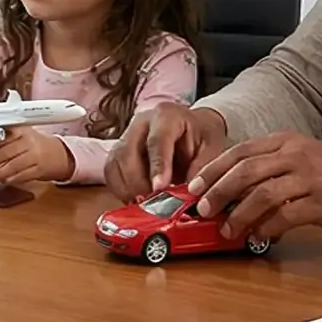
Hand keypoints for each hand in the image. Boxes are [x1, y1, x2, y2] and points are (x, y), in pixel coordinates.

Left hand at [0, 130, 74, 184]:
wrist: (59, 154)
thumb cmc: (35, 144)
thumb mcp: (22, 135)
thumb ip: (4, 139)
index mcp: (23, 130)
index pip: (3, 136)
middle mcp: (30, 142)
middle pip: (7, 151)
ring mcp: (36, 156)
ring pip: (14, 165)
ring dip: (0, 171)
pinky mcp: (40, 170)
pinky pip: (23, 175)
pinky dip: (12, 178)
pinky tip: (5, 179)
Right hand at [104, 103, 227, 200]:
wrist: (193, 130)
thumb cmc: (202, 139)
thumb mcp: (211, 151)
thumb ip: (200, 171)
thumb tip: (187, 197)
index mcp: (167, 116)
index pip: (156, 141)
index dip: (157, 166)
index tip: (159, 188)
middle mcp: (141, 123)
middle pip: (127, 153)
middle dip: (138, 183)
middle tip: (153, 203)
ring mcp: (126, 137)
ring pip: (114, 164)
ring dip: (127, 189)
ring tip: (145, 205)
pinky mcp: (118, 153)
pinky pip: (111, 174)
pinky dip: (121, 190)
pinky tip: (136, 200)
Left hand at [187, 130, 321, 244]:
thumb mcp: (299, 158)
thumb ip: (268, 167)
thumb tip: (231, 188)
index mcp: (285, 142)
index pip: (239, 152)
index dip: (213, 170)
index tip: (194, 186)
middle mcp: (294, 155)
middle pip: (245, 171)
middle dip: (218, 191)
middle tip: (203, 209)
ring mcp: (309, 178)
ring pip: (262, 194)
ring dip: (239, 214)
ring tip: (228, 229)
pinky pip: (286, 215)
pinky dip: (268, 227)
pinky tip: (259, 235)